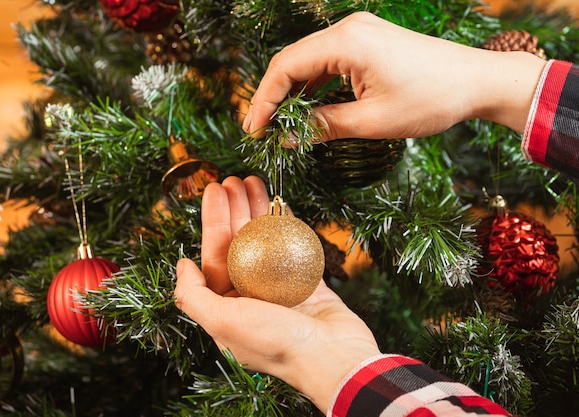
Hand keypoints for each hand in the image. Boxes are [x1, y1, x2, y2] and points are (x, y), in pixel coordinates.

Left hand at [174, 176, 380, 413]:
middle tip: (235, 178)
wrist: (334, 357)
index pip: (214, 254)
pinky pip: (293, 245)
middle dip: (235, 209)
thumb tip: (181, 265)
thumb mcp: (223, 322)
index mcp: (227, 306)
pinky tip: (281, 203)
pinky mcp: (307, 282)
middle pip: (238, 242)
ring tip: (256, 181)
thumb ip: (193, 296)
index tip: (216, 190)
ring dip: (259, 210)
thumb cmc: (275, 342)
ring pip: (265, 240)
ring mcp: (280, 288)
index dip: (212, 220)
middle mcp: (251, 295)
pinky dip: (287, 223)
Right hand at [242, 12, 545, 140]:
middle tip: (260, 129)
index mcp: (346, 41)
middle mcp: (349, 28)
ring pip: (310, 60)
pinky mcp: (369, 42)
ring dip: (293, 91)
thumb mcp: (372, 121)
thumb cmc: (430, 100)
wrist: (478, 81)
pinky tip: (307, 108)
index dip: (264, 99)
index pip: (286, 66)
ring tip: (279, 123)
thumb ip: (323, 126)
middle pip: (293, 60)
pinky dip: (314, 84)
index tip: (253, 128)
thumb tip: (286, 137)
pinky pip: (329, 61)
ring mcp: (360, 32)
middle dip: (273, 95)